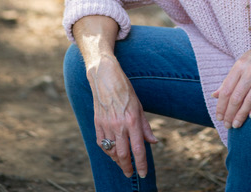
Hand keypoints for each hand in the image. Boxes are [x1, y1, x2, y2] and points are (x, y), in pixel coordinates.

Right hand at [88, 54, 156, 178]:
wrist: (105, 76)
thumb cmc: (125, 89)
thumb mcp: (139, 105)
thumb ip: (145, 126)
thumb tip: (153, 142)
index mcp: (132, 120)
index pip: (138, 149)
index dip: (141, 164)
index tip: (143, 173)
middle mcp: (119, 124)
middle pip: (123, 154)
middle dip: (128, 167)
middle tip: (131, 173)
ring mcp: (106, 124)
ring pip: (111, 151)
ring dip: (117, 161)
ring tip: (123, 164)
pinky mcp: (97, 123)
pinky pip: (101, 143)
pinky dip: (107, 150)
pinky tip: (112, 152)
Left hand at [212, 30, 250, 129]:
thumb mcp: (243, 62)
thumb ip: (229, 79)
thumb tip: (214, 95)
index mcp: (240, 64)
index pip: (226, 89)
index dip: (221, 106)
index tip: (218, 117)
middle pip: (236, 96)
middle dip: (230, 113)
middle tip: (227, 126)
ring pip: (250, 99)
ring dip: (242, 114)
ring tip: (236, 125)